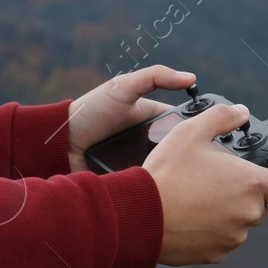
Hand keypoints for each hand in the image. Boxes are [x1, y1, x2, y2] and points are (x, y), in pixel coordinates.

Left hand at [66, 65, 195, 175]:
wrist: (59, 143)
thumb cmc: (91, 111)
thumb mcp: (123, 87)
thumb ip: (155, 77)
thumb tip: (191, 78)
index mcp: (153, 122)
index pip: (183, 127)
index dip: (196, 131)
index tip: (208, 136)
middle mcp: (150, 144)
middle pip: (177, 151)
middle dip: (185, 156)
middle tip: (194, 162)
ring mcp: (140, 164)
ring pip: (166, 171)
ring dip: (171, 174)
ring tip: (179, 180)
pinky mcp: (129, 183)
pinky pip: (147, 187)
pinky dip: (153, 187)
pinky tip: (160, 190)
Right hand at [143, 102, 267, 265]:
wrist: (136, 216)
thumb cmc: (166, 173)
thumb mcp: (190, 132)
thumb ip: (221, 117)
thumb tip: (240, 111)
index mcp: (251, 184)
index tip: (262, 180)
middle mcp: (248, 214)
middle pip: (260, 207)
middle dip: (243, 196)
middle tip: (215, 183)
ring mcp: (232, 238)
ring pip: (239, 225)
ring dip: (226, 215)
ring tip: (196, 200)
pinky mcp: (214, 255)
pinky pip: (220, 243)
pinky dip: (209, 233)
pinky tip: (187, 219)